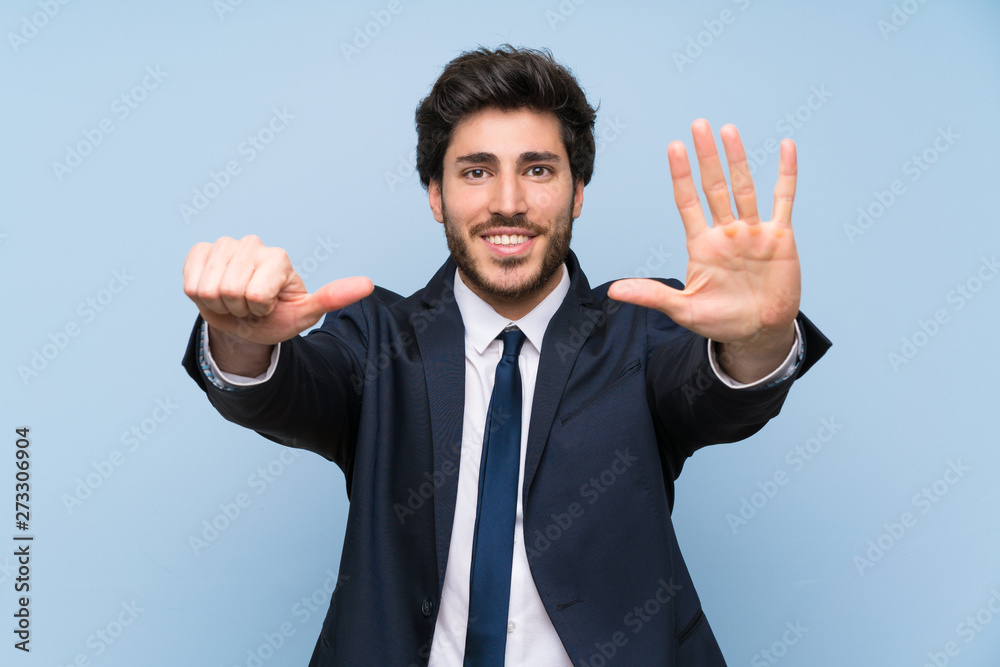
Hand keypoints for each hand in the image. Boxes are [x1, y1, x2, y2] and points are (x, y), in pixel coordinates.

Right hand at [183, 235, 372, 371]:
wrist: (246, 321)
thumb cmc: (277, 316)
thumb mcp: (306, 314)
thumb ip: (333, 298)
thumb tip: (368, 285)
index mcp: (278, 258)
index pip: (255, 294)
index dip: (258, 309)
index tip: (268, 307)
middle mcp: (253, 244)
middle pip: (230, 290)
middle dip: (239, 308)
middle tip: (249, 307)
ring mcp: (225, 244)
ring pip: (208, 287)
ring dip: (219, 305)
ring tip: (235, 301)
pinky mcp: (200, 251)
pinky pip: (190, 281)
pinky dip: (199, 297)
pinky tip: (215, 293)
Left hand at [608, 119, 799, 379]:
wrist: (758, 333)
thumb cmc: (720, 320)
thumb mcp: (683, 309)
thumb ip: (651, 296)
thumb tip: (613, 292)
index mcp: (701, 245)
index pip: (687, 202)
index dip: (681, 176)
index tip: (673, 148)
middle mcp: (725, 232)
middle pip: (714, 186)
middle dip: (705, 157)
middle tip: (698, 125)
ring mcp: (752, 232)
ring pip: (743, 187)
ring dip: (736, 159)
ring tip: (727, 130)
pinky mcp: (779, 237)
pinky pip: (784, 199)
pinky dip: (786, 174)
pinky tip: (785, 147)